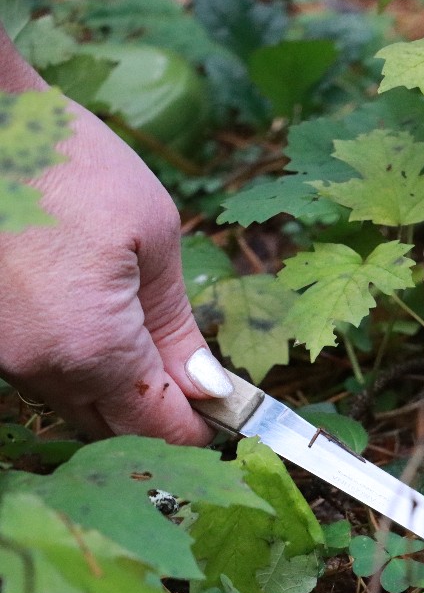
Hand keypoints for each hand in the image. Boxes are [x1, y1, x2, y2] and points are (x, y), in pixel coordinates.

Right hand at [0, 98, 231, 444]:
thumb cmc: (67, 163)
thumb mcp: (151, 236)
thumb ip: (176, 323)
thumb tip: (207, 388)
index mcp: (92, 347)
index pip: (158, 425)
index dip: (201, 429)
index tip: (232, 415)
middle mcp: (39, 367)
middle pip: (115, 427)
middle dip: (163, 418)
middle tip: (205, 390)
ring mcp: (4, 355)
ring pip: (76, 405)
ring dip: (122, 396)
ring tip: (164, 357)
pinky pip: (46, 375)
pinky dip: (85, 371)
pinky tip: (112, 335)